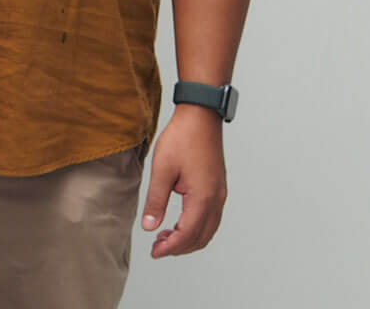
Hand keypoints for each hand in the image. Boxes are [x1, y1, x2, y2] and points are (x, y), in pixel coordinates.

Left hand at [140, 106, 227, 257]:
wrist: (200, 116)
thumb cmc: (182, 138)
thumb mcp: (162, 169)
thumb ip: (155, 200)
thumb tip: (149, 226)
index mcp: (203, 197)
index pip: (187, 234)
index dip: (170, 247)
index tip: (154, 252)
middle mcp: (216, 200)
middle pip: (200, 237)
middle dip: (179, 247)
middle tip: (157, 248)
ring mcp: (220, 195)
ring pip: (208, 230)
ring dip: (188, 239)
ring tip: (164, 237)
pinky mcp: (218, 188)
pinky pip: (210, 218)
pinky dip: (196, 227)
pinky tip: (178, 222)